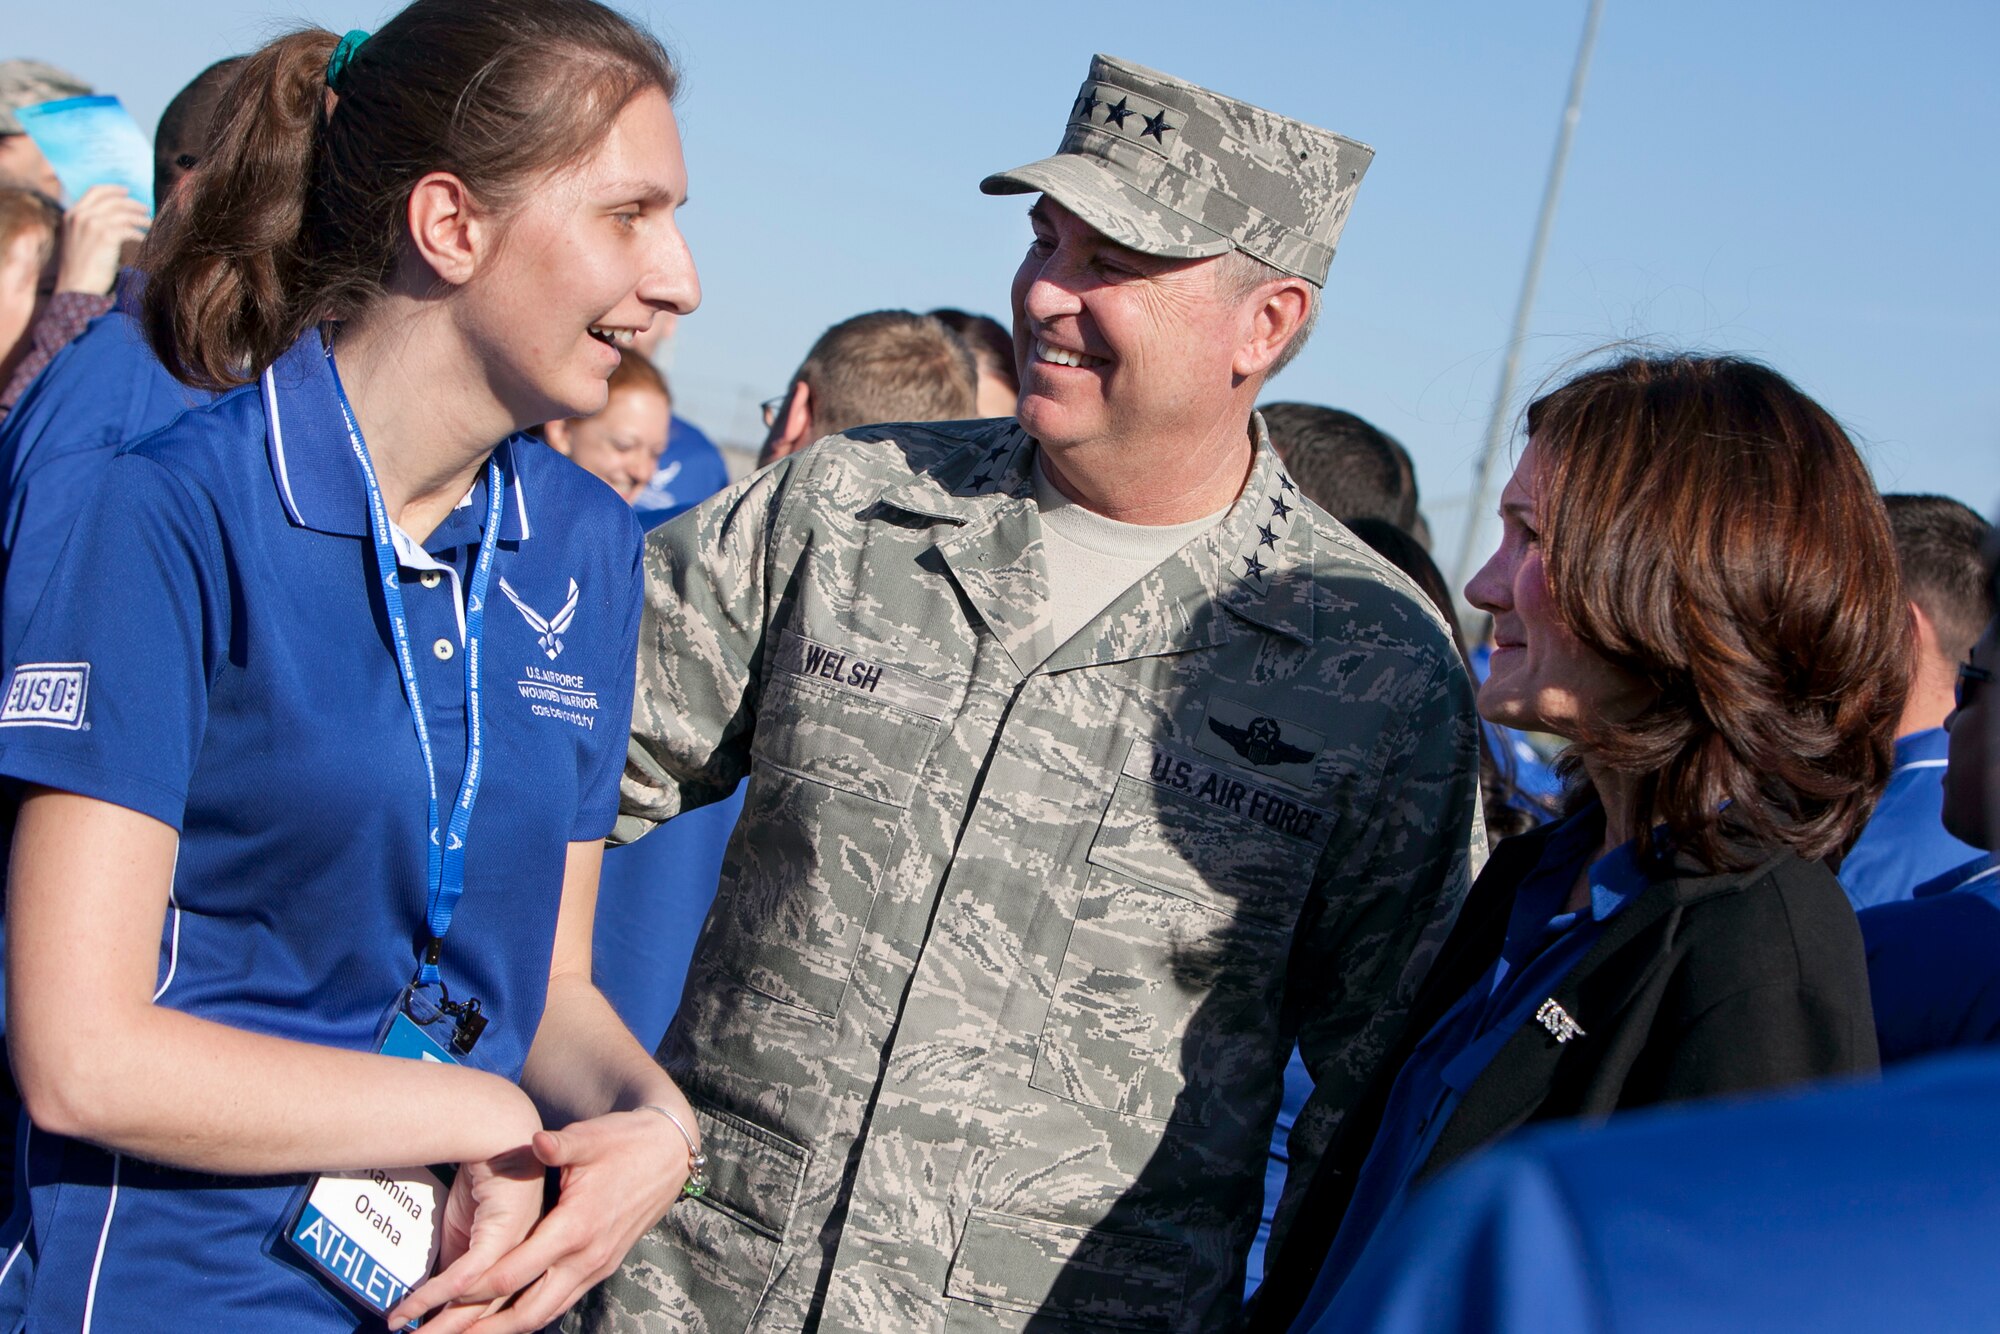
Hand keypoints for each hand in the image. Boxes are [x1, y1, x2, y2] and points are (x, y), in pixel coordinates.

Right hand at [54, 185, 149, 295]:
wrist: (76, 287)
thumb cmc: (81, 269)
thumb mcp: (80, 240)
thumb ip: (91, 226)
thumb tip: (118, 217)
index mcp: (72, 214)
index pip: (95, 191)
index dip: (113, 189)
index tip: (127, 191)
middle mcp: (81, 215)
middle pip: (113, 200)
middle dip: (132, 203)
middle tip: (145, 208)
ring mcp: (92, 224)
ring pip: (124, 213)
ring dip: (140, 218)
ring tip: (150, 223)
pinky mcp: (105, 236)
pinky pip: (130, 229)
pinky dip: (140, 234)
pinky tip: (145, 239)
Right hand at [384, 1143, 545, 1331]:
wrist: (496, 1132)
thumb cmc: (483, 1179)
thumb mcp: (466, 1230)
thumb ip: (458, 1262)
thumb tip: (439, 1298)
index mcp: (521, 1262)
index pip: (494, 1308)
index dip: (464, 1329)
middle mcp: (523, 1260)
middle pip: (486, 1314)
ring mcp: (515, 1248)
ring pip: (475, 1302)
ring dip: (442, 1326)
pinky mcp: (500, 1234)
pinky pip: (464, 1276)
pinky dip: (432, 1296)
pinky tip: (408, 1310)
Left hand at [422, 1106, 691, 1332]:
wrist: (668, 1154)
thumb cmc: (624, 1140)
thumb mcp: (592, 1137)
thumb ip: (561, 1144)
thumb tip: (536, 1141)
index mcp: (577, 1226)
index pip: (517, 1271)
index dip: (474, 1290)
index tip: (438, 1301)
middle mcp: (586, 1256)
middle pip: (527, 1311)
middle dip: (482, 1329)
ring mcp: (595, 1266)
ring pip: (543, 1314)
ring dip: (503, 1330)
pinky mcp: (600, 1267)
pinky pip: (558, 1303)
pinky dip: (527, 1316)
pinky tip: (503, 1321)